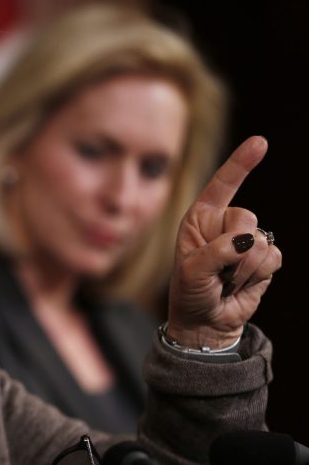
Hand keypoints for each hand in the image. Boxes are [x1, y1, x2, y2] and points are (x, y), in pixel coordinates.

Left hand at [167, 136, 281, 348]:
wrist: (205, 322)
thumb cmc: (189, 292)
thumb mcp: (191, 272)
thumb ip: (216, 252)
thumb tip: (248, 241)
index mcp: (200, 218)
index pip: (222, 184)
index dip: (241, 163)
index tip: (260, 142)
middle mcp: (224, 224)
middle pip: (247, 217)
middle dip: (233, 247)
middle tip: (216, 270)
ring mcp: (247, 240)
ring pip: (263, 240)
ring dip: (243, 268)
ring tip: (226, 280)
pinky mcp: (264, 258)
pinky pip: (274, 258)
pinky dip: (257, 275)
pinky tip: (241, 284)